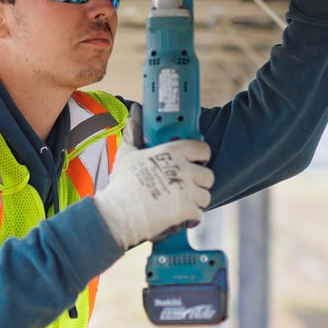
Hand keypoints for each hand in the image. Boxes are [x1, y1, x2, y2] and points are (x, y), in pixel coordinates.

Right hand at [95, 107, 213, 250]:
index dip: (201, 156)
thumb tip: (134, 111)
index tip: (194, 161)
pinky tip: (178, 216)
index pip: (203, 149)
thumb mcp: (127, 154)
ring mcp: (188, 192)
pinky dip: (190, 217)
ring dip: (196, 200)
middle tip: (186, 185)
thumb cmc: (122, 183)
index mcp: (172, 153)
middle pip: (209, 175)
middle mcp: (184, 170)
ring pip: (206, 196)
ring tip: (180, 202)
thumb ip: (134, 131)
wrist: (118, 214)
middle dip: (199, 181)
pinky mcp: (187, 212)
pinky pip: (199, 214)